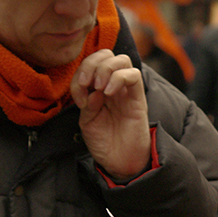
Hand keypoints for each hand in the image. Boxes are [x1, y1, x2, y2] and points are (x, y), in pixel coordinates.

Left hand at [71, 49, 150, 179]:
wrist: (119, 162)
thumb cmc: (104, 143)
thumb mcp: (86, 120)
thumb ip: (87, 102)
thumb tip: (92, 89)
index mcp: (98, 88)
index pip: (91, 63)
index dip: (81, 72)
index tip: (79, 95)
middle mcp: (113, 85)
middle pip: (106, 54)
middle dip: (92, 65)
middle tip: (88, 86)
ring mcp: (126, 91)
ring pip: (121, 59)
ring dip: (105, 70)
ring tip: (99, 89)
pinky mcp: (138, 98)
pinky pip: (133, 75)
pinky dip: (118, 78)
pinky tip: (110, 93)